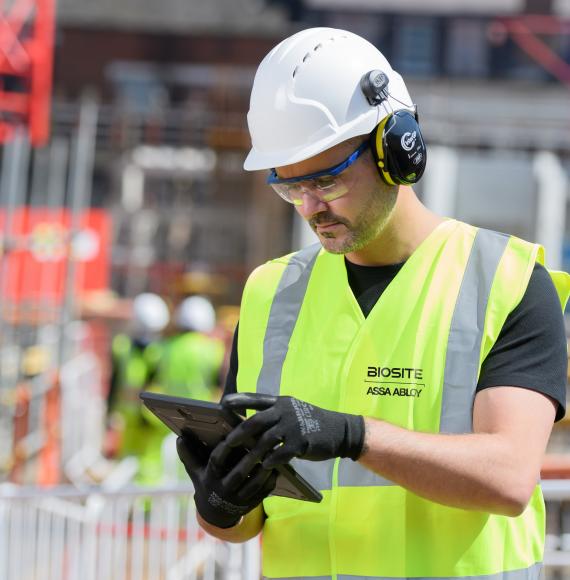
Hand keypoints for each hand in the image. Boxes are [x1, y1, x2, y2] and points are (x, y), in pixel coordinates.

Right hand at [176, 431, 277, 528]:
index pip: (216, 461)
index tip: (234, 433)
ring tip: (273, 452)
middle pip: (239, 473)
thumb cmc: (206, 483)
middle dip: (251, 457)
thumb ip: (189, 454)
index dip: (225, 447)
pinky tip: (278, 467)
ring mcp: (238, 499)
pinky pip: (264, 492)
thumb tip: (179, 437)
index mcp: (210, 478)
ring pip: (254, 483)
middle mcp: (223, 490)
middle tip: (262, 440)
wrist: (216, 514)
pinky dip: (271, 480)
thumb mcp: (195, 471)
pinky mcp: (251, 504)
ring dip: (264, 468)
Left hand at [221, 393, 364, 468]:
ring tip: (242, 463)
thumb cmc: (310, 422)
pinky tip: (264, 466)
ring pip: (266, 441)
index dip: (239, 400)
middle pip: (256, 421)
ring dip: (252, 454)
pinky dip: (271, 460)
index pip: (256, 399)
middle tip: (227, 443)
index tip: (223, 403)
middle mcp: (285, 411)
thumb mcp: (292, 410)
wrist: (339, 430)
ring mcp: (293, 426)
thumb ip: (274, 414)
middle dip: (239, 433)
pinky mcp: (302, 442)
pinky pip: (281, 453)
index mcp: (281, 401)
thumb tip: (250, 424)